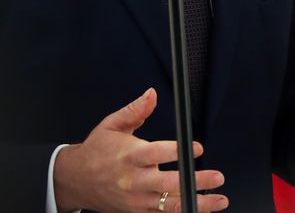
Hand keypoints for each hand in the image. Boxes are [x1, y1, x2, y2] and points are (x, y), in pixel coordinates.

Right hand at [53, 88, 229, 212]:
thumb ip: (135, 110)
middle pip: (167, 184)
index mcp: (128, 156)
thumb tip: (152, 94)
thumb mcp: (111, 125)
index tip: (197, 148)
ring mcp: (135, 200)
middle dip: (195, 182)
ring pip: (168, 205)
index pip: (155, 154)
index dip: (176, 152)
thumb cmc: (96, 151)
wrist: (75, 180)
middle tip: (217, 177)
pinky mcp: (136, 212)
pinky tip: (201, 210)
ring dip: (196, 204)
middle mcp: (133, 180)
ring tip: (219, 199)